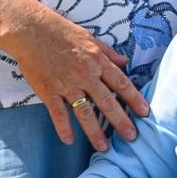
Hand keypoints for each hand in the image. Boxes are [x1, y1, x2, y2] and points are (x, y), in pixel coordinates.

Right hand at [3, 7, 149, 150]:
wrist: (31, 30)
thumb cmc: (61, 31)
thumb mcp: (90, 38)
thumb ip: (109, 53)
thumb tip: (126, 61)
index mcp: (97, 61)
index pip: (121, 83)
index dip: (134, 99)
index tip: (145, 112)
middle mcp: (85, 75)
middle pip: (107, 102)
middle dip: (121, 121)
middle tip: (132, 137)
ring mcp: (67, 84)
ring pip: (84, 112)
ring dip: (95, 132)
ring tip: (103, 147)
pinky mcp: (49, 91)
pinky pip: (58, 113)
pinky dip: (63, 128)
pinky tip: (69, 141)